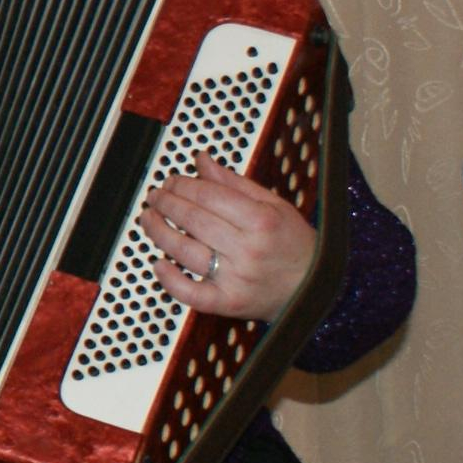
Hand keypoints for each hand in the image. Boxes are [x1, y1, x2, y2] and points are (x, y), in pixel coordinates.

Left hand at [141, 155, 317, 319]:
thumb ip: (234, 183)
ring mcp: (237, 278)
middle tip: (156, 196)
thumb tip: (201, 160)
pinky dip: (170, 280)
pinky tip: (158, 263)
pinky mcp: (228, 303)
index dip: (183, 185)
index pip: (209, 196)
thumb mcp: (273, 206)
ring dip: (159, 232)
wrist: (314, 288)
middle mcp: (249, 250)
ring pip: (185, 252)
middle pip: (194, 220)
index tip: (171, 181)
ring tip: (148, 218)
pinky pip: (191, 293)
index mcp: (262, 221)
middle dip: (167, 204)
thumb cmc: (293, 243)